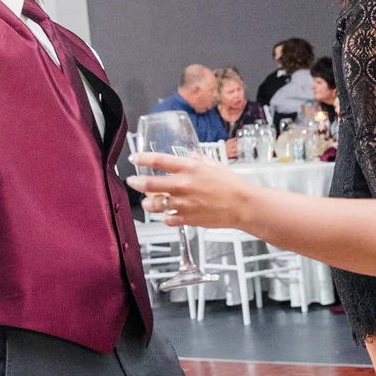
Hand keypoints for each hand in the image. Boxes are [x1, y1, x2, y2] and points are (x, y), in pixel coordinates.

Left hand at [127, 150, 251, 229]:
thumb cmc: (232, 185)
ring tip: (147, 202)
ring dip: (147, 203)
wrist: (242, 206)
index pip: (158, 160)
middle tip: (132, 181)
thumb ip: (198, 160)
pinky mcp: (187, 218)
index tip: (134, 158)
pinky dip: (166, 217)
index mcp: (189, 168)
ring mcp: (183, 203)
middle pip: (149, 183)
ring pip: (154, 204)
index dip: (142, 158)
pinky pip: (168, 219)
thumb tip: (190, 156)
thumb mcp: (214, 165)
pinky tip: (167, 214)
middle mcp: (182, 185)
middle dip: (137, 182)